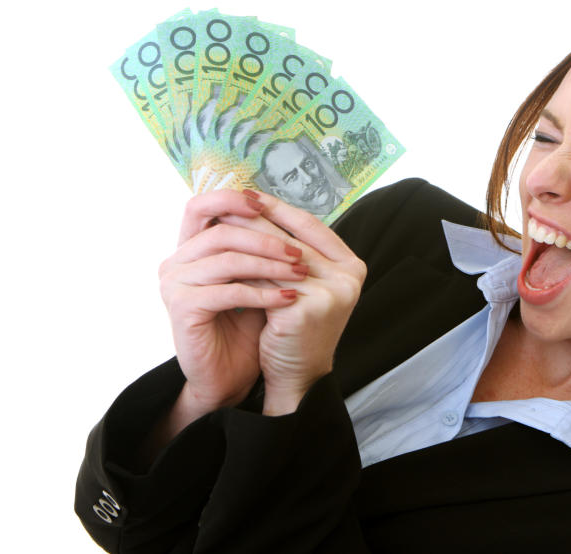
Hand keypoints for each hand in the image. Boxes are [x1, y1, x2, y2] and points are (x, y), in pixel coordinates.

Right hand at [158, 190, 305, 414]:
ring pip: (227, 259)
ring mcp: (174, 284)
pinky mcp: (182, 308)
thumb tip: (292, 215)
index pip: (201, 206)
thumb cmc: (244, 327)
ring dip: (269, 264)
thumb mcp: (255, 279)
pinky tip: (288, 298)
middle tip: (299, 251)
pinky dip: (262, 293)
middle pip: (220, 230)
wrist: (228, 377)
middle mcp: (175, 262)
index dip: (233, 199)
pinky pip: (227, 292)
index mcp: (189, 249)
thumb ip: (260, 249)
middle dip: (265, 238)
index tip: (270, 206)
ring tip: (301, 273)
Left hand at [216, 190, 366, 414]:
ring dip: (244, 239)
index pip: (311, 225)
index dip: (279, 208)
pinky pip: (264, 281)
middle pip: (292, 238)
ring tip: (217, 225)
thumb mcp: (305, 284)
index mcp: (352, 266)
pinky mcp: (306, 309)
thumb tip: (260, 208)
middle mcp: (348, 278)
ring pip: (276, 257)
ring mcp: (330, 293)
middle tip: (227, 202)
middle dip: (257, 218)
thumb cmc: (297, 328)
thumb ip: (294, 252)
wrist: (297, 376)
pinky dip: (241, 267)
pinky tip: (219, 256)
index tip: (250, 195)